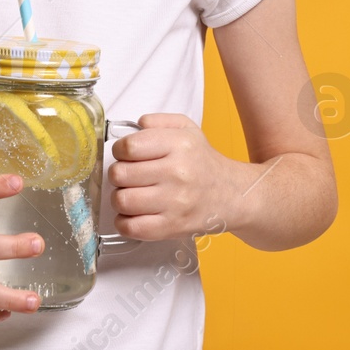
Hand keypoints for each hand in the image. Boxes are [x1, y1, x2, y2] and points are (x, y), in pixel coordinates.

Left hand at [107, 113, 233, 241]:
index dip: (119, 151)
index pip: (129, 147)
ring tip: (131, 194)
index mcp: (179, 145)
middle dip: (118, 174)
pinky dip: (124, 222)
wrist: (231, 194)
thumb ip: (157, 121)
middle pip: (120, 174)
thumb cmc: (203, 163)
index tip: (124, 155)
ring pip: (122, 200)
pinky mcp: (172, 227)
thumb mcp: (187, 129)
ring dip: (120, 198)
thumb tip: (134, 127)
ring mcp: (175, 202)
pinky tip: (133, 214)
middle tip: (128, 176)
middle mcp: (177, 173)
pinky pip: (131, 227)